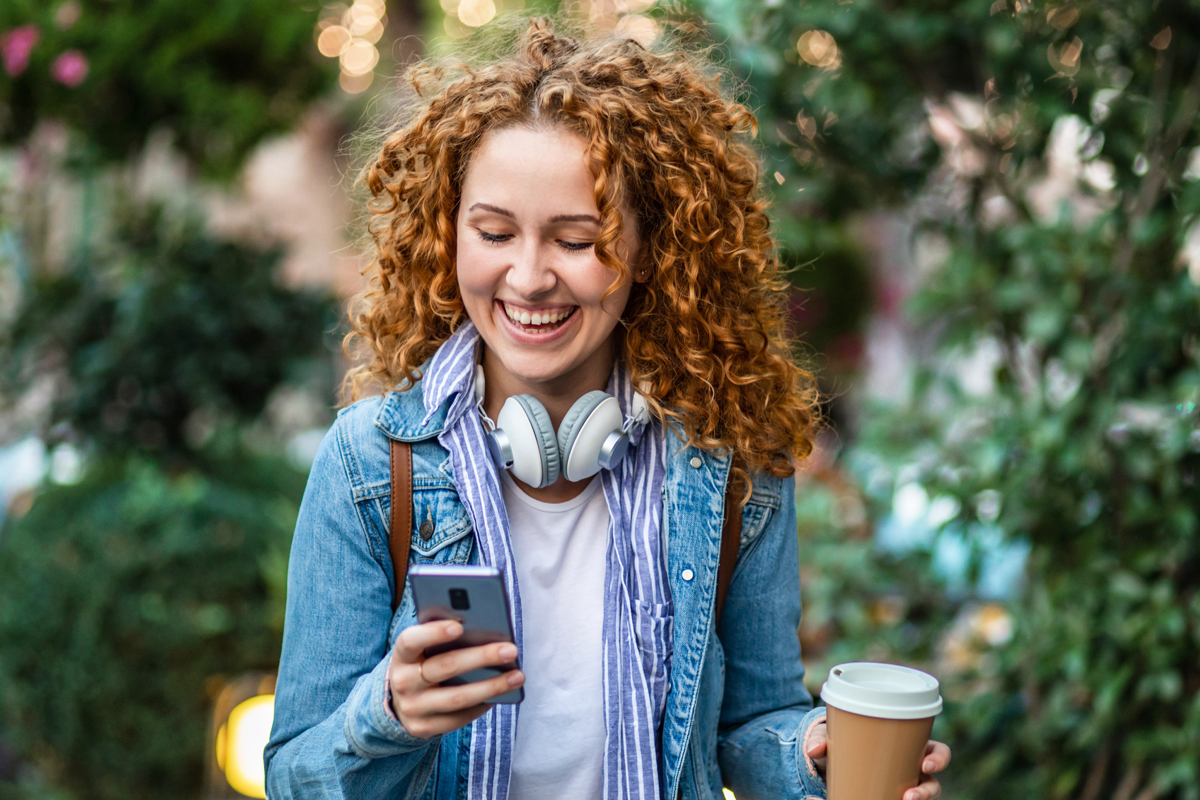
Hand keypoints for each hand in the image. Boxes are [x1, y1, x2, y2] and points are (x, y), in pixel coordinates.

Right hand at [386, 620, 524, 738]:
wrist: (397, 703)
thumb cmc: (422, 664)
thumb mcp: (422, 650)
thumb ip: (441, 638)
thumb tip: (483, 628)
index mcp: (402, 655)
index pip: (411, 641)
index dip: (433, 633)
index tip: (459, 626)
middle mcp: (403, 682)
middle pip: (445, 667)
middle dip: (481, 657)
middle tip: (510, 649)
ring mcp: (412, 708)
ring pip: (457, 697)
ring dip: (491, 686)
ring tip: (517, 676)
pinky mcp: (423, 728)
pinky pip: (459, 718)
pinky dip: (482, 705)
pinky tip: (501, 695)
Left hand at [804, 721, 951, 799]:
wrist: (827, 766)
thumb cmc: (840, 744)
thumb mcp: (832, 738)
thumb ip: (820, 740)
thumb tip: (813, 750)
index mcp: (908, 748)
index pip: (937, 752)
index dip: (939, 758)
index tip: (926, 763)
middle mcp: (911, 771)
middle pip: (933, 784)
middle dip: (927, 792)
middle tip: (910, 796)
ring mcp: (902, 789)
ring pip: (919, 799)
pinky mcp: (887, 798)